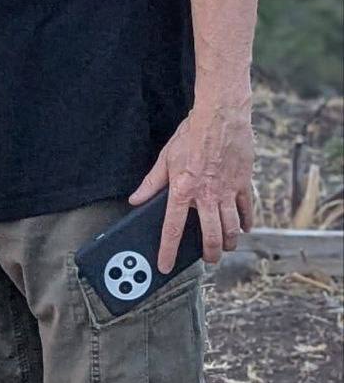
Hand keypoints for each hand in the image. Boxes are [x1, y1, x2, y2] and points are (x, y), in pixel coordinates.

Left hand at [129, 101, 254, 272]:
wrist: (221, 116)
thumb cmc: (191, 134)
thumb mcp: (165, 157)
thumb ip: (151, 183)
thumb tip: (136, 200)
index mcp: (183, 190)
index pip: (172, 228)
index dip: (167, 250)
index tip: (165, 266)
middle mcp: (207, 196)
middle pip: (211, 236)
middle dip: (210, 254)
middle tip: (207, 259)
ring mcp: (228, 192)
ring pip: (231, 229)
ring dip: (229, 242)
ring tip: (225, 247)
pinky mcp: (244, 184)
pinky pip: (247, 211)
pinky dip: (246, 223)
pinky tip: (243, 228)